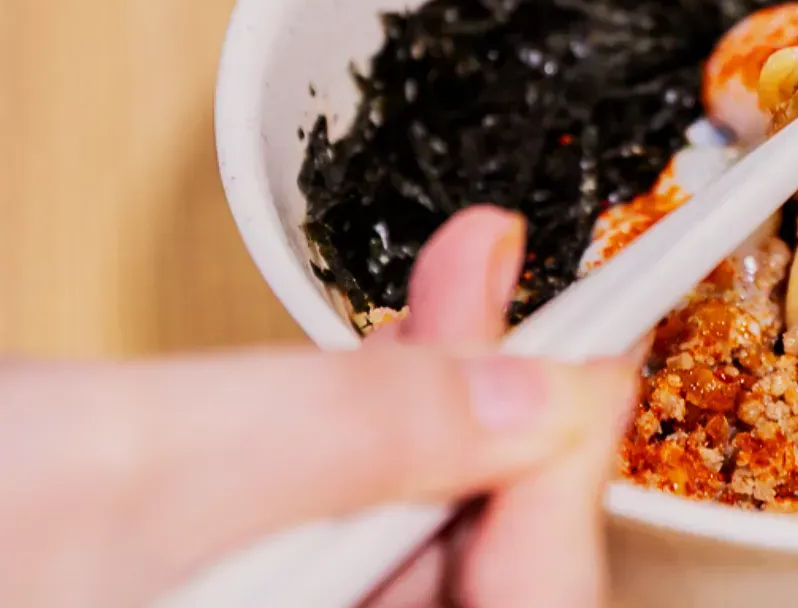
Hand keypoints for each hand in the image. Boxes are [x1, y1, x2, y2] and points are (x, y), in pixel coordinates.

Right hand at [0, 207, 634, 607]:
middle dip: (501, 424)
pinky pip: (314, 543)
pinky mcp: (190, 595)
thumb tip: (531, 399)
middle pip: (459, 575)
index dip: (566, 489)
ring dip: (430, 415)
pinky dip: (349, 446)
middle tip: (522, 284)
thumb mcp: (133, 467)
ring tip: (466, 282)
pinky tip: (373, 365)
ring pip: (388, 547)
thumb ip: (353, 435)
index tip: (602, 354)